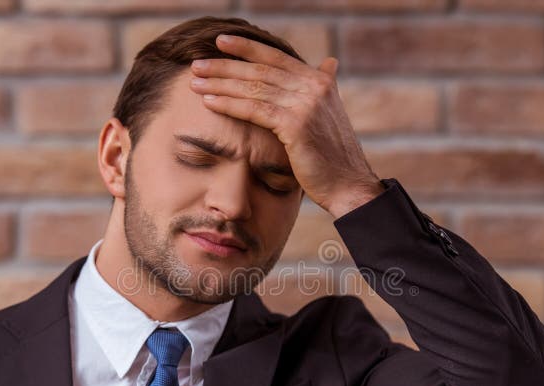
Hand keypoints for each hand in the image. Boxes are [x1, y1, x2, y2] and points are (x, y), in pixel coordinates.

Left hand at [189, 33, 384, 217]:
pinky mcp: (295, 125)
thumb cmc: (333, 156)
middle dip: (225, 66)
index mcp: (320, 80)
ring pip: (253, 88)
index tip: (220, 41)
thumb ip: (325, 87)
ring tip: (195, 82)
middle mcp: (314, 86)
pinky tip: (209, 102)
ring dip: (220, 84)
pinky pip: (254, 110)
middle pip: (260, 70)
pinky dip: (229, 104)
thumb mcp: (331, 114)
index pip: (276, 57)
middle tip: (197, 65)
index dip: (246, 47)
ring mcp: (306, 104)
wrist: (347, 185)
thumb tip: (329, 63)